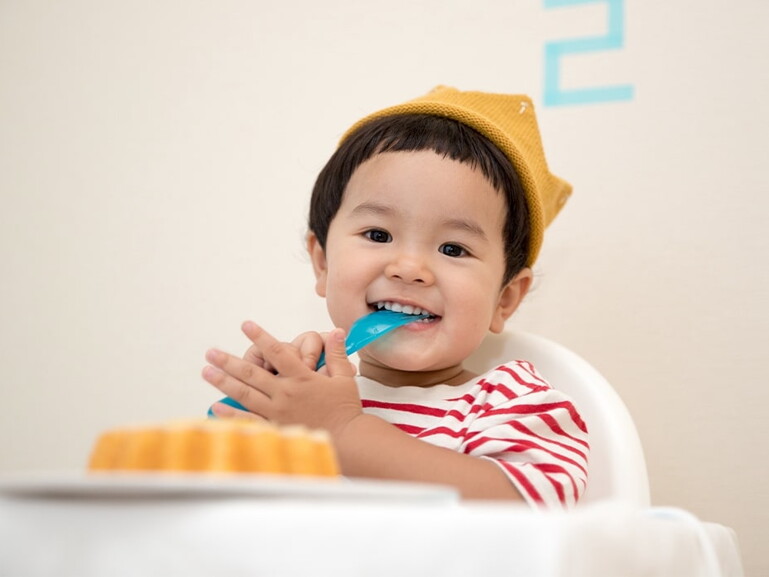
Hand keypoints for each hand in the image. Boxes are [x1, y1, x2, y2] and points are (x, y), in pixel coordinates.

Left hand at [203, 322, 361, 435]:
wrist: (347, 440)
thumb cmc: (346, 409)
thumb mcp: (344, 377)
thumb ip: (336, 353)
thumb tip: (336, 330)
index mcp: (301, 378)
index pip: (277, 352)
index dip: (261, 336)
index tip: (245, 325)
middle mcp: (285, 393)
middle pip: (252, 373)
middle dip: (229, 361)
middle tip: (211, 352)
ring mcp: (278, 412)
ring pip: (245, 394)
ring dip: (224, 382)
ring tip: (207, 372)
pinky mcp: (276, 428)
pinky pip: (249, 421)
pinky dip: (231, 414)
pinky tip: (216, 406)